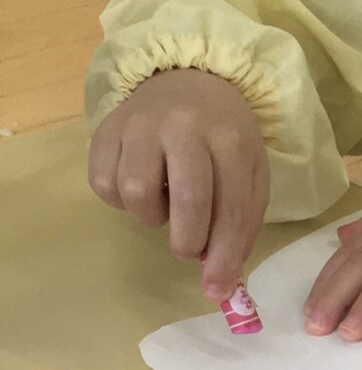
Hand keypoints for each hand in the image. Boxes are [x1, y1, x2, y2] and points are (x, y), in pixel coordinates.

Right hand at [87, 69, 269, 301]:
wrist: (187, 80)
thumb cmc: (224, 136)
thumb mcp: (250, 171)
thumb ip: (241, 223)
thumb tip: (221, 277)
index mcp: (230, 139)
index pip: (230, 208)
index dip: (224, 257)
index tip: (217, 288)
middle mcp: (184, 127)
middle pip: (186, 201)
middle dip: (189, 241)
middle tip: (190, 247)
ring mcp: (140, 125)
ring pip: (136, 193)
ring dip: (152, 216)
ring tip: (165, 202)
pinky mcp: (105, 130)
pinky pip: (104, 184)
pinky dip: (121, 200)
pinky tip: (141, 186)